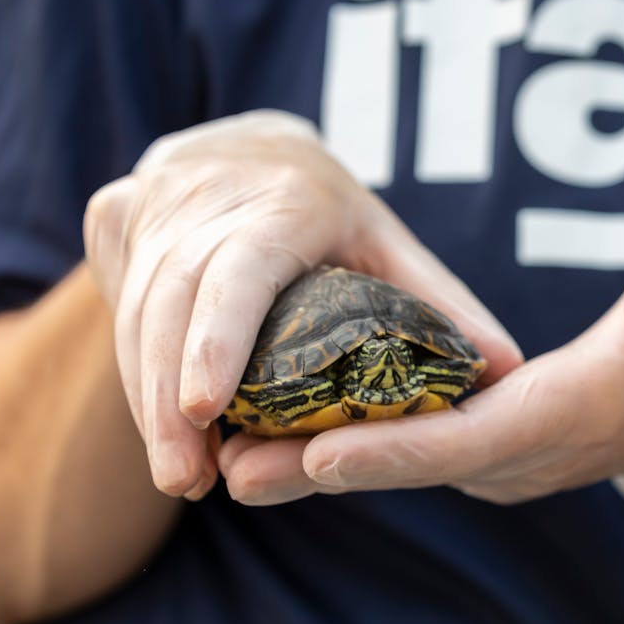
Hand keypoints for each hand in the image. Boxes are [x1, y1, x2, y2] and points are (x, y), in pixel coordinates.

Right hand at [82, 110, 522, 499]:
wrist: (252, 144)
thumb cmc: (332, 212)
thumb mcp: (391, 246)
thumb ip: (443, 307)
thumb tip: (508, 369)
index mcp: (286, 201)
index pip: (242, 270)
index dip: (218, 337)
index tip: (204, 408)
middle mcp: (209, 194)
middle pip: (175, 300)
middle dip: (169, 397)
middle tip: (186, 479)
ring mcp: (155, 200)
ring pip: (134, 307)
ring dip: (145, 395)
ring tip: (176, 472)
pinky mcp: (116, 215)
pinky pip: (115, 301)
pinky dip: (132, 367)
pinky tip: (157, 424)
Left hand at [218, 260, 623, 506]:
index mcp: (562, 418)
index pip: (464, 442)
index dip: (388, 448)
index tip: (310, 450)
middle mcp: (523, 456)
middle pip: (407, 465)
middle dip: (317, 468)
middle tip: (226, 466)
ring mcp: (505, 460)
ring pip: (397, 464)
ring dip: (314, 464)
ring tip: (226, 455)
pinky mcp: (492, 450)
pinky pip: (408, 452)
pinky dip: (348, 445)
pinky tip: (286, 428)